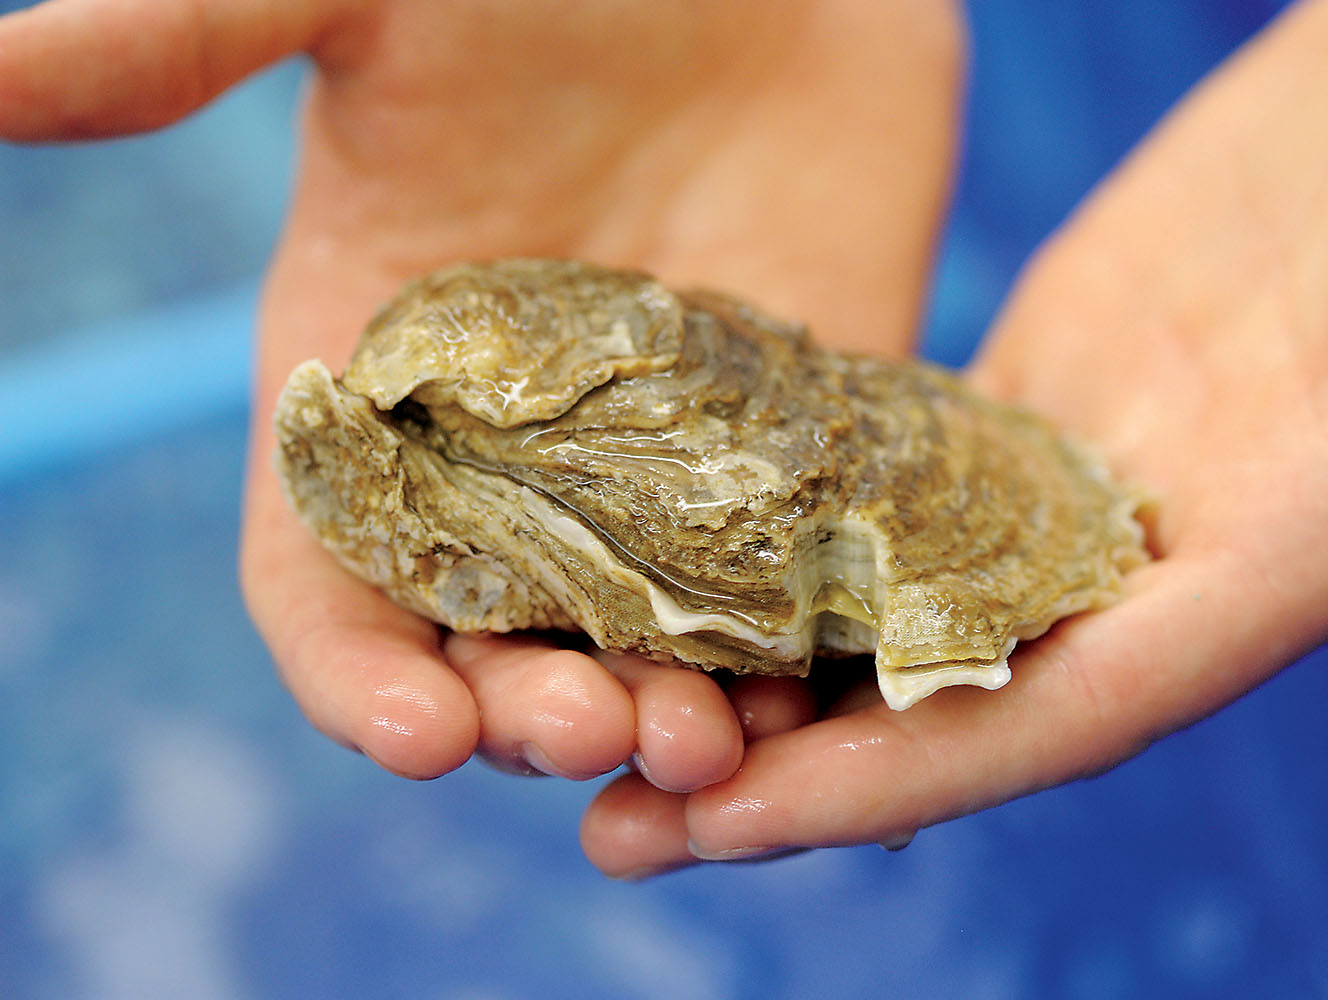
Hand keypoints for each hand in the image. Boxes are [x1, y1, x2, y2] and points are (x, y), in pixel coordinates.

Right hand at [0, 0, 961, 785]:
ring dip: (667, 714)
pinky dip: (794, 653)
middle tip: (591, 729)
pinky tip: (817, 694)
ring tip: (710, 746)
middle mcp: (515, 448)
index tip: (412, 735)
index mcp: (379, 378)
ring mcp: (661, 456)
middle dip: (528, 712)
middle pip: (494, 638)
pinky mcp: (789, 435)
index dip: (354, 671)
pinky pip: (787, 577)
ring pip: (647, 639)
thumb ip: (195, 40)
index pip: (330, 574)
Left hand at [579, 0, 1327, 874]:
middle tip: (616, 822)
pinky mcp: (1030, 402)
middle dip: (791, 772)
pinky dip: (791, 540)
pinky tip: (679, 558)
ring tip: (602, 708)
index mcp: (1281, 564)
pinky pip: (890, 489)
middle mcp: (1164, 559)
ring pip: (904, 604)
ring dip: (766, 671)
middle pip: (955, 699)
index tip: (734, 824)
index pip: (1064, 712)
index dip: (902, 781)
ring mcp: (1084, 484)